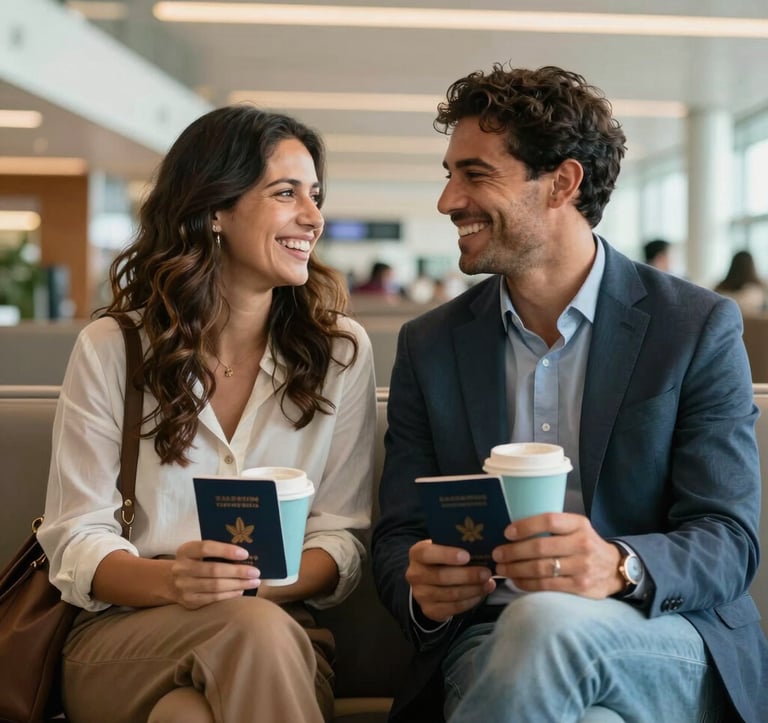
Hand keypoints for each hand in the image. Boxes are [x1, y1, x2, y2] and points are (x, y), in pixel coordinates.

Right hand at [171, 540, 260, 608]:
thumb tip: (245, 555)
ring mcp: (184, 587)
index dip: (226, 550)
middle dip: (238, 571)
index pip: (206, 548)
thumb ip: (216, 551)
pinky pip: (213, 598)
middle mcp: (181, 568)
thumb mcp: (199, 552)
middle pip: (213, 570)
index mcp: (185, 550)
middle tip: (255, 572)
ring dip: (238, 584)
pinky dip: (230, 594)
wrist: (173, 581)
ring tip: (253, 582)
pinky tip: (241, 591)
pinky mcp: (189, 601)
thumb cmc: (195, 562)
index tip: (245, 553)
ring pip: (215, 586)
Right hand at [406, 539, 495, 622]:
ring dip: (473, 589)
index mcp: (417, 554)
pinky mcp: (429, 610)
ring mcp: (421, 595)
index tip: (467, 556)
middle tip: (486, 572)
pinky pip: (453, 608)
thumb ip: (455, 546)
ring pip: (450, 594)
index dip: (446, 555)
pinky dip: (470, 601)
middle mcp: (415, 574)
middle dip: (467, 575)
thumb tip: (480, 547)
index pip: (427, 554)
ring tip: (488, 583)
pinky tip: (481, 594)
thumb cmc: (441, 559)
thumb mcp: (442, 547)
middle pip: (441, 576)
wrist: (428, 582)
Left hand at [491, 513, 624, 598]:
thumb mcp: (577, 528)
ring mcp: (582, 567)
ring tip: (502, 568)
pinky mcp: (580, 587)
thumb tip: (514, 529)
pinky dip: (527, 583)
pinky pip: (546, 586)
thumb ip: (554, 527)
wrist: (614, 569)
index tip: (507, 532)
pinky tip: (516, 580)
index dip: (525, 526)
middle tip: (497, 554)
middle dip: (513, 551)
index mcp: (579, 524)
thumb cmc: (585, 544)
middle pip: (540, 548)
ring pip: (541, 569)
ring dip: (516, 569)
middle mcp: (582, 544)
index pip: (549, 521)